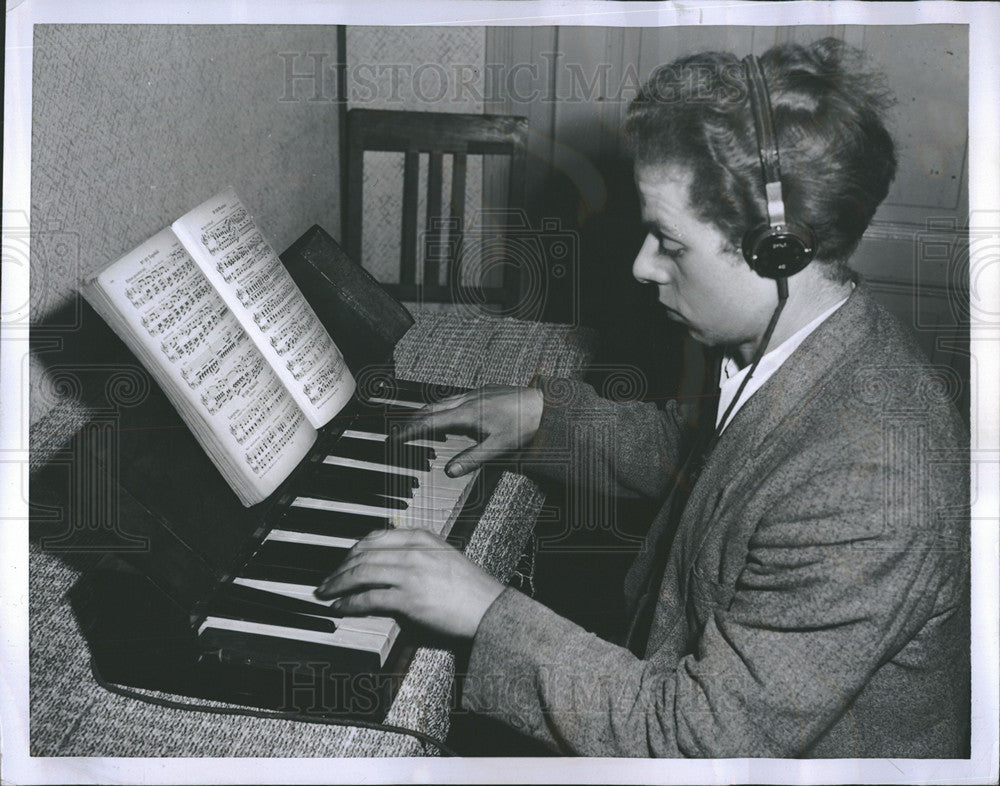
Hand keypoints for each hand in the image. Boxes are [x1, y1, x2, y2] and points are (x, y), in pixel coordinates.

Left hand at [314, 528, 505, 639]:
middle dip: (339, 567)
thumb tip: (388, 563)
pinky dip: (350, 602)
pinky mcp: (408, 598)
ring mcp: (410, 573)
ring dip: (338, 583)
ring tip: (326, 592)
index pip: (376, 536)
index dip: (353, 549)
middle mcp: (413, 551)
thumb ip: (417, 554)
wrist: (490, 609)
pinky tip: (341, 606)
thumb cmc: (471, 589)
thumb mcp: (444, 557)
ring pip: (361, 573)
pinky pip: (369, 598)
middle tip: (327, 579)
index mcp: (422, 537)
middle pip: (363, 554)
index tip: (343, 560)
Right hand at [390, 384, 543, 476]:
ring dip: (428, 413)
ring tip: (419, 425)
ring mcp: (476, 393)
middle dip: (412, 420)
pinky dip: (444, 408)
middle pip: (431, 408)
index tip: (395, 437)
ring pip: (443, 401)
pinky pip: (455, 398)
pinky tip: (449, 416)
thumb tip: (451, 471)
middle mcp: (468, 399)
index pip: (430, 422)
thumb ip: (472, 459)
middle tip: (400, 432)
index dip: (410, 430)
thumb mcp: (498, 447)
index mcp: (467, 413)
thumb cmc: (525, 424)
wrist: (545, 404)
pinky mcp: (484, 391)